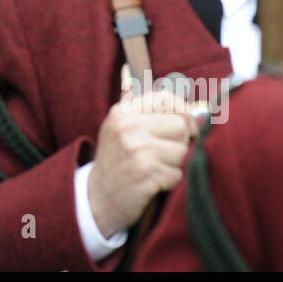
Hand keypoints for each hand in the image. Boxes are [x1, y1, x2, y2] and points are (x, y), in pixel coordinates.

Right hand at [86, 79, 197, 238]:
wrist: (97, 198)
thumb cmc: (116, 160)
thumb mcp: (119, 126)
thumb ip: (140, 105)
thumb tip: (154, 83)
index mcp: (123, 111)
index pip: (167, 99)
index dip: (183, 112)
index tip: (184, 127)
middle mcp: (128, 127)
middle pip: (181, 125)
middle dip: (179, 143)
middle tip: (162, 154)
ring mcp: (137, 150)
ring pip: (182, 151)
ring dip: (174, 165)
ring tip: (155, 168)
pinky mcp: (146, 173)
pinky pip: (178, 174)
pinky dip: (170, 182)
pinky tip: (152, 183)